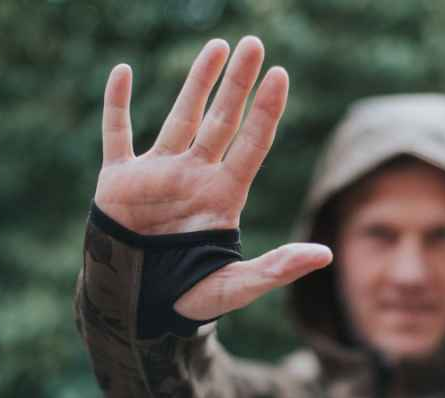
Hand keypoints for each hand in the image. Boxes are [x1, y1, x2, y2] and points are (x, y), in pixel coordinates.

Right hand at [94, 37, 330, 319]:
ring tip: (217, 46)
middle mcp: (196, 177)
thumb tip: (327, 255)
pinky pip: (117, 134)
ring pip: (180, 116)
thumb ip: (277, 268)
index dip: (267, 110)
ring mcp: (158, 175)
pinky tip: (124, 72)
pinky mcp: (119, 181)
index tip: (281, 75)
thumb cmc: (188, 298)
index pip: (253, 143)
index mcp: (224, 196)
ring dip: (196, 81)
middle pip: (222, 119)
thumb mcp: (236, 285)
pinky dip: (117, 104)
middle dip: (238, 83)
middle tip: (254, 44)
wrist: (136, 306)